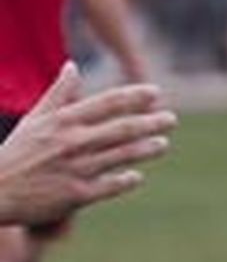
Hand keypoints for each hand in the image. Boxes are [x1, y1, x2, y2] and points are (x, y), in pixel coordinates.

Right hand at [0, 63, 174, 226]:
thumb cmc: (18, 153)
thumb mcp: (35, 119)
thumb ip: (58, 94)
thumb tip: (73, 66)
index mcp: (63, 120)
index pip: (106, 104)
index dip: (134, 97)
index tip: (156, 93)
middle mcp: (72, 142)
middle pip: (121, 129)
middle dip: (150, 122)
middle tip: (172, 119)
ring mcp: (76, 168)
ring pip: (120, 156)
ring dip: (145, 149)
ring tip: (164, 143)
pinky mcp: (77, 195)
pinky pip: (109, 186)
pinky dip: (125, 180)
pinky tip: (137, 176)